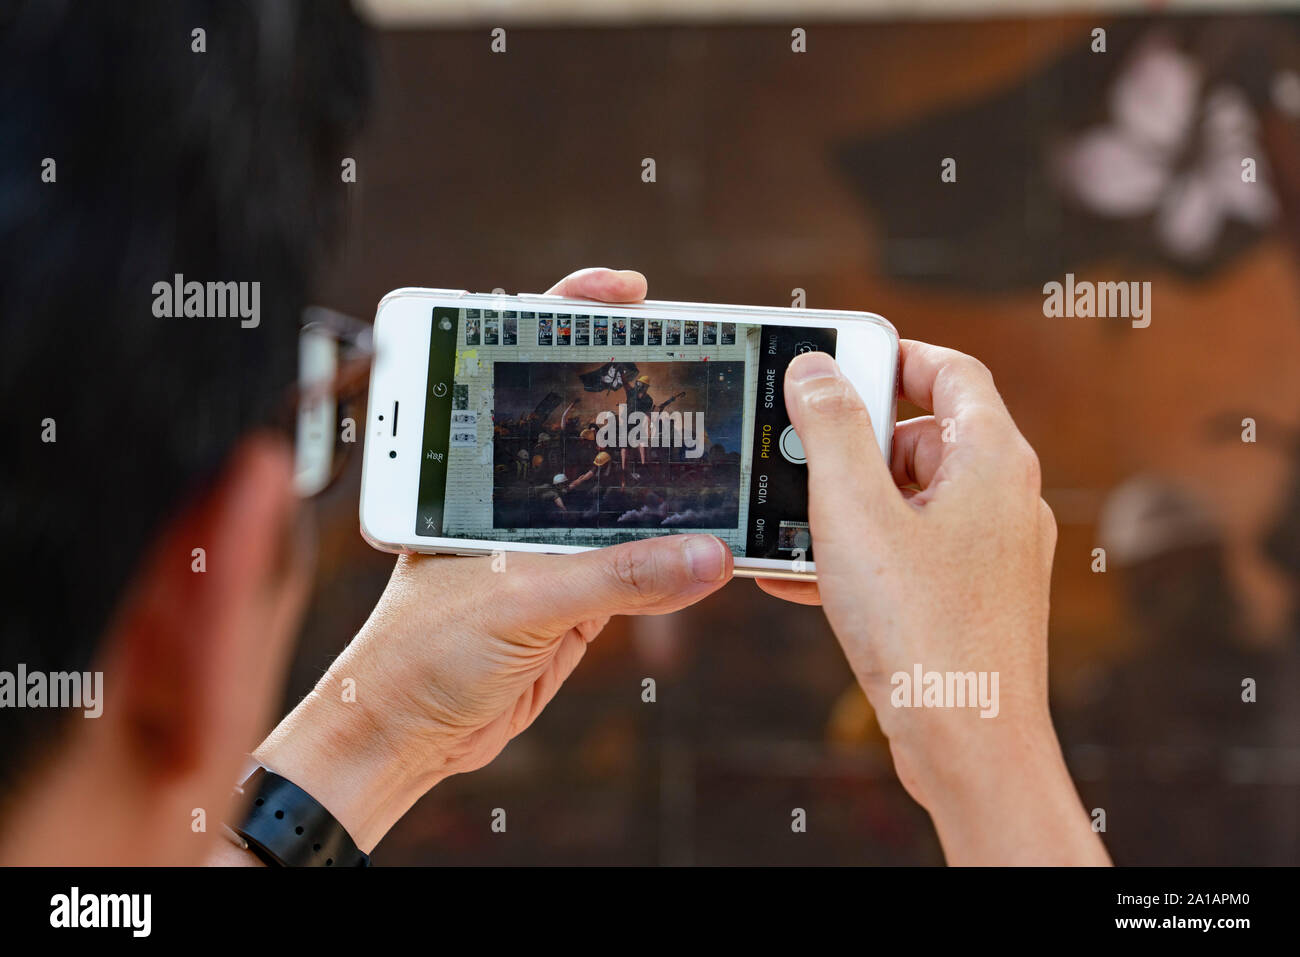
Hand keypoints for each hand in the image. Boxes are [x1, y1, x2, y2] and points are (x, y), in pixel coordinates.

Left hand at [252, 268, 732, 852]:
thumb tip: (710, 556)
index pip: (525, 368)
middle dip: (647, 394)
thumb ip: (614, 576)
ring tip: (735, 447)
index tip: (630, 292)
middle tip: (715, 364)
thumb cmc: (419, 653)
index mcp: (478, 468)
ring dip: (675, 481)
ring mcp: (553, 541)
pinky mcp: (581, 593)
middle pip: (591, 423)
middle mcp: (516, 493)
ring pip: (627, 496)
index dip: (572, 315)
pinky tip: (723, 534)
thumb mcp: (516, 599)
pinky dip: (682, 551)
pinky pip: (643, 561)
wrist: (407, 739)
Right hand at [761, 342, 1108, 864]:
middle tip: (797, 453)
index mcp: (992, 461)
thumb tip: (815, 369)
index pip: (952, 371)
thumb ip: (832, 430)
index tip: (838, 361)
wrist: (967, 746)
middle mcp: (1002, 500)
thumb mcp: (856, 513)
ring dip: (844, 507)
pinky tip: (801, 577)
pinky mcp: (969, 599)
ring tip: (788, 525)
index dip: (893, 356)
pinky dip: (858, 553)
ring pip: (908, 501)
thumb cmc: (923, 631)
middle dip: (852, 445)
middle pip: (922, 436)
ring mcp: (989, 553)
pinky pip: (907, 553)